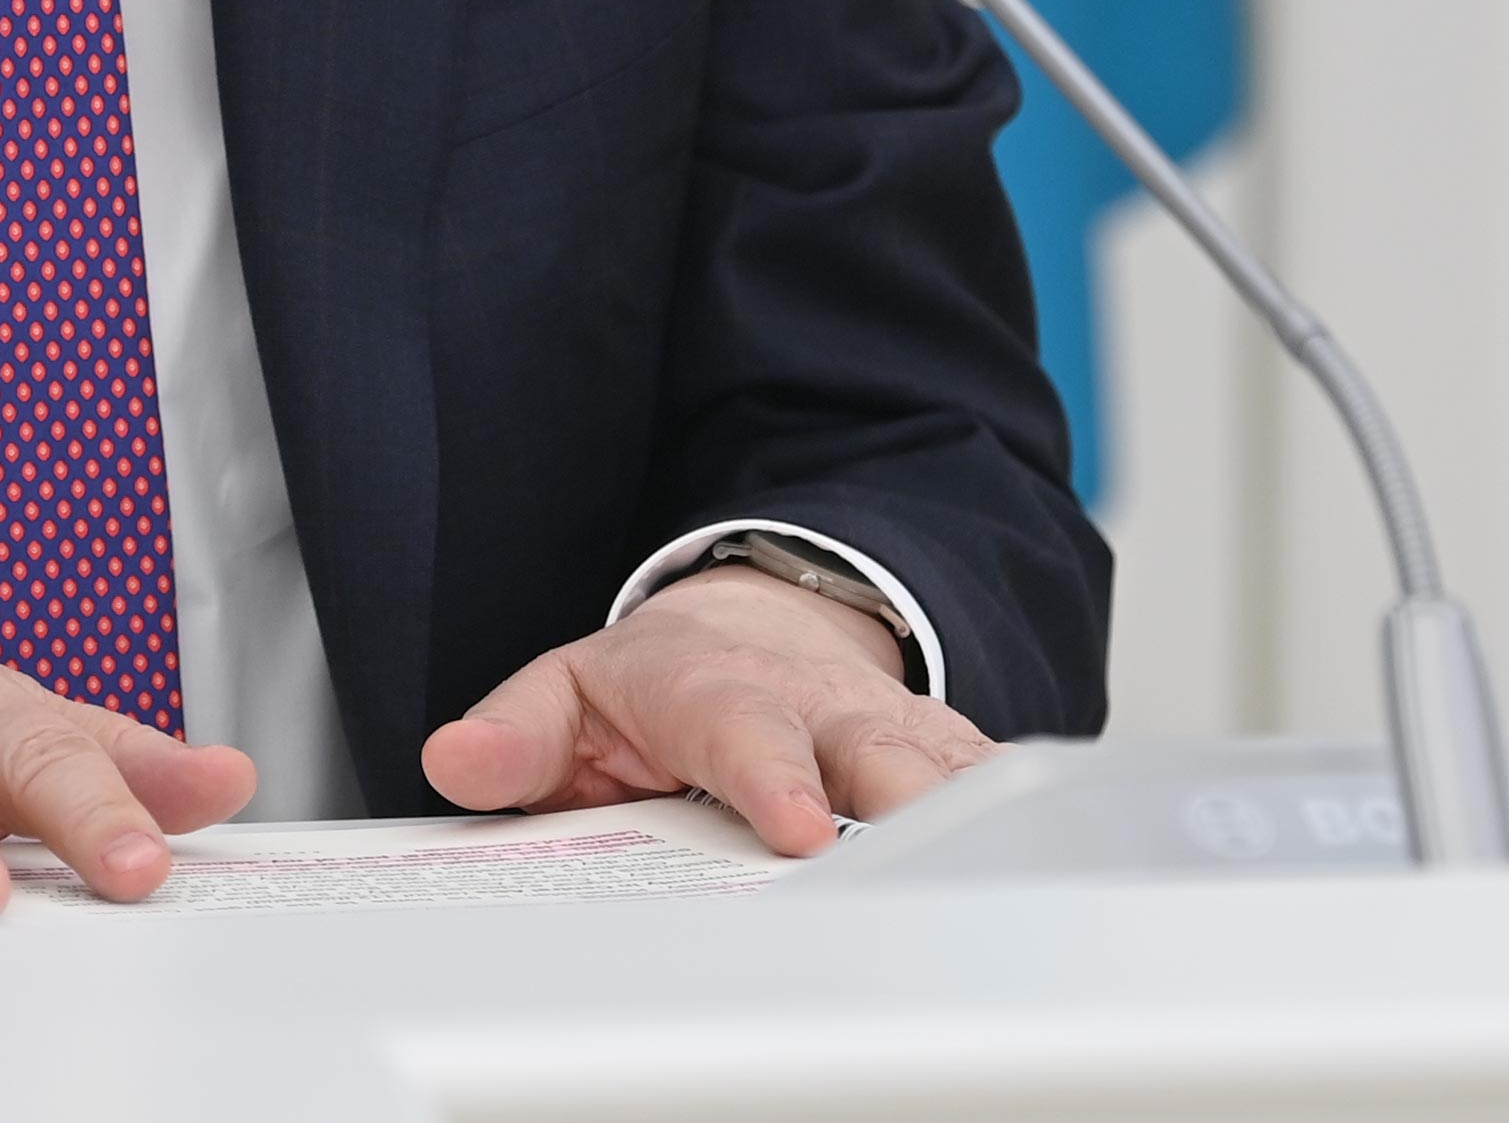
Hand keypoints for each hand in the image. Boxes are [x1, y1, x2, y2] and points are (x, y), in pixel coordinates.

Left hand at [418, 563, 990, 854]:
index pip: (749, 734)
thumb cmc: (660, 683)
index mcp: (720, 693)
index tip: (802, 828)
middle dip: (910, 801)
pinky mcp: (940, 760)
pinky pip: (992, 788)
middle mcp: (818, 710)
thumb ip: (516, 735)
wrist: (755, 625)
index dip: (778, 779)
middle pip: (879, 751)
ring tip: (1011, 882)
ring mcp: (888, 735)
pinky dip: (1026, 825)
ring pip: (953, 770)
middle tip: (930, 862)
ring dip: (982, 819)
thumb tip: (456, 763)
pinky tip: (1053, 873)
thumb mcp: (570, 694)